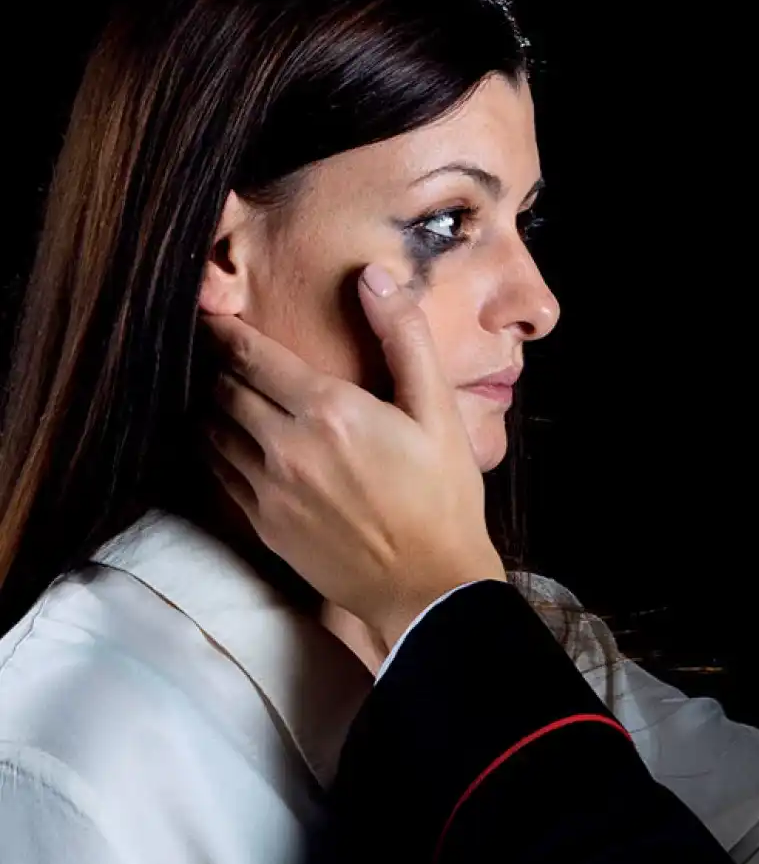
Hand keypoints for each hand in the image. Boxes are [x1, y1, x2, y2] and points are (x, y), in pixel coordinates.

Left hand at [202, 264, 505, 645]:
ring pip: (212, 430)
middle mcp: (285, 446)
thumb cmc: (442, 497)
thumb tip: (373, 277)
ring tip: (221, 390)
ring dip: (212, 405)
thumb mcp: (438, 412)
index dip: (225, 331)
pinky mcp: (262, 524)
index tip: (213, 313)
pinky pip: (218, 474)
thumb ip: (403, 339)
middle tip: (219, 348)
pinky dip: (215, 448)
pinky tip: (230, 441)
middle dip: (219, 364)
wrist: (428, 587)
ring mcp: (268, 489)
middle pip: (223, 389)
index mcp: (329, 410)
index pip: (251, 356)